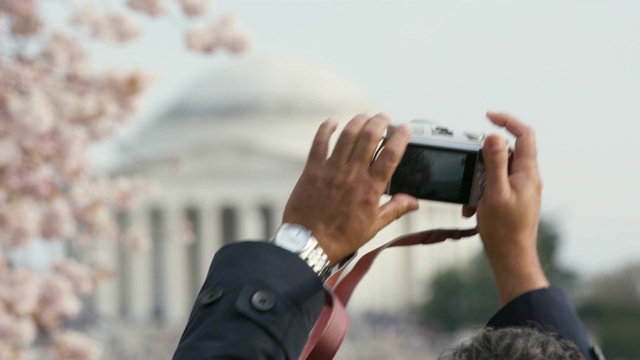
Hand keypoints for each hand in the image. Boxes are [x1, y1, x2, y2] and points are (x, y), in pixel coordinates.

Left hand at [283, 113, 418, 264]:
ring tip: (366, 117)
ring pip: (347, 135)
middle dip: (380, 122)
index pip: (390, 154)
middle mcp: (352, 175)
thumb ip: (395, 209)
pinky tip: (333, 121)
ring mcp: (331, 170)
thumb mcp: (374, 226)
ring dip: (358, 121)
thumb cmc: (342, 237)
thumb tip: (414, 202)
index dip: (400, 137)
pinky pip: (319, 143)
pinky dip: (326, 128)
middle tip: (385, 117)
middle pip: (369, 137)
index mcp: (370, 188)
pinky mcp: (312, 170)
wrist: (309, 244)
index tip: (405, 128)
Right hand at [464, 112, 548, 304]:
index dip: (507, 120)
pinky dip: (481, 191)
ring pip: (498, 169)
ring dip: (479, 178)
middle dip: (484, 157)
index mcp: (527, 172)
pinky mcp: (513, 199)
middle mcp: (527, 178)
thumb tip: (494, 137)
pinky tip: (473, 206)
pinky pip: (495, 185)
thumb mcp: (494, 193)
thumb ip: (494, 163)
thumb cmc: (504, 230)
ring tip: (470, 197)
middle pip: (507, 151)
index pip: (524, 134)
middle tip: (470, 167)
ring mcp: (521, 189)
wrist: (511, 257)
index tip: (488, 116)